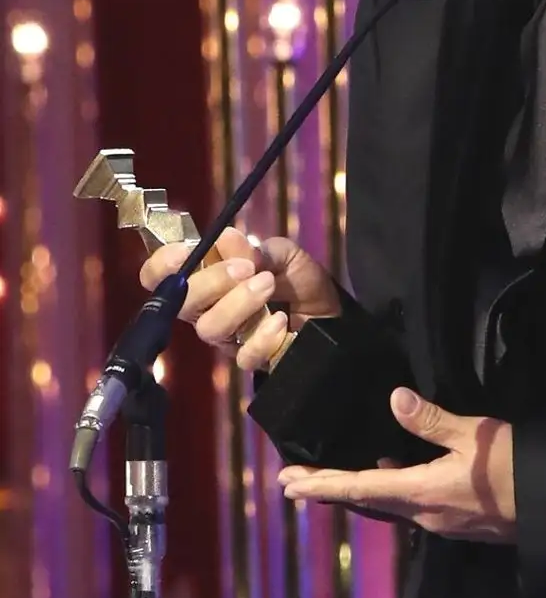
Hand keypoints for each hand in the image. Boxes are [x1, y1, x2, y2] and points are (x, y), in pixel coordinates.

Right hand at [139, 226, 339, 371]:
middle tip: (246, 267)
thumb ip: (256, 249)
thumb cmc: (297, 279)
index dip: (162, 266)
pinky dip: (263, 336)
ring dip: (238, 303)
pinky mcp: (249, 359)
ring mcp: (226, 337)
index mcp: (207, 278)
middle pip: (182, 303)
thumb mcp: (284, 254)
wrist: (331, 314)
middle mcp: (207, 310)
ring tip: (269, 285)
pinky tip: (280, 320)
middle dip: (210, 281)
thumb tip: (228, 238)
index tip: (184, 252)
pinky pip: (243, 355)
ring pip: (209, 328)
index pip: (162, 277)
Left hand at [279, 388, 516, 542]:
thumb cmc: (514, 467)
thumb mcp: (476, 434)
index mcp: (420, 493)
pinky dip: (389, 488)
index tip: (287, 484)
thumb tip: (394, 399)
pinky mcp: (456, 520)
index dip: (322, 485)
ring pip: (387, 504)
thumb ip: (433, 420)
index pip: (359, 488)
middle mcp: (422, 515)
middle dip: (330, 489)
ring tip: (331, 476)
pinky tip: (390, 471)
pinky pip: (410, 504)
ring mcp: (440, 522)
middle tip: (293, 482)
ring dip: (358, 490)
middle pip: (366, 500)